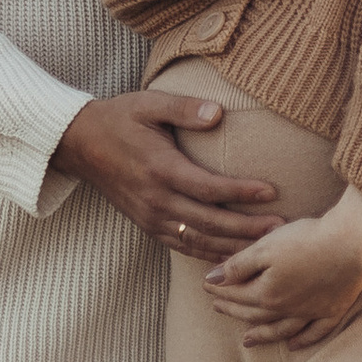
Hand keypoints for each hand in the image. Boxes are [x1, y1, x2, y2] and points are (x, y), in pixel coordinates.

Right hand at [51, 91, 277, 254]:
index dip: (241, 193)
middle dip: (247, 229)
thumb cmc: (119, 118)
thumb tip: (219, 113)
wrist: (80, 144)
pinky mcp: (148, 226)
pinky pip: (182, 246)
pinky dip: (209, 254)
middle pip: (210, 222)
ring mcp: (151, 217)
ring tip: (266, 247)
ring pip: (198, 241)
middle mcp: (156, 199)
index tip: (271, 192)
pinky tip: (232, 257)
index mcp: (160, 169)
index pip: (209, 188)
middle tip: (282, 229)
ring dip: (233, 247)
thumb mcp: (149, 103)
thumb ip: (184, 108)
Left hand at [203, 188, 361, 347]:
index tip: (207, 285)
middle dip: (233, 310)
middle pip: (253, 313)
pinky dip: (302, 340)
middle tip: (218, 307)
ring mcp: (311, 313)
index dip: (219, 289)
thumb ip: (238, 266)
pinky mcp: (332, 310)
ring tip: (247, 340)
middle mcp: (286, 309)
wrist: (353, 244)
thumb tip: (212, 279)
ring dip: (262, 335)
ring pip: (280, 329)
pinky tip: (292, 344)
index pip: (236, 294)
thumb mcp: (265, 248)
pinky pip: (314, 332)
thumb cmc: (307, 241)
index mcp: (266, 293)